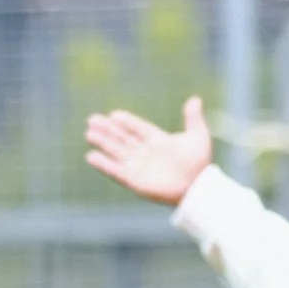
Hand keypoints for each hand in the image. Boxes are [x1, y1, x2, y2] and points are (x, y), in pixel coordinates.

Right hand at [85, 96, 214, 204]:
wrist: (197, 188)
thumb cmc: (199, 163)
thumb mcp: (198, 135)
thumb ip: (193, 118)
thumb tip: (195, 99)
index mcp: (158, 142)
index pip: (138, 129)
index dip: (126, 122)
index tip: (113, 114)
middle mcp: (146, 154)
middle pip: (122, 139)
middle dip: (108, 130)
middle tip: (92, 119)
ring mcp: (139, 167)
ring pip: (117, 152)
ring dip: (103, 143)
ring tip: (89, 133)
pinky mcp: (135, 181)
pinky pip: (116, 171)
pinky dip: (104, 164)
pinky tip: (91, 156)